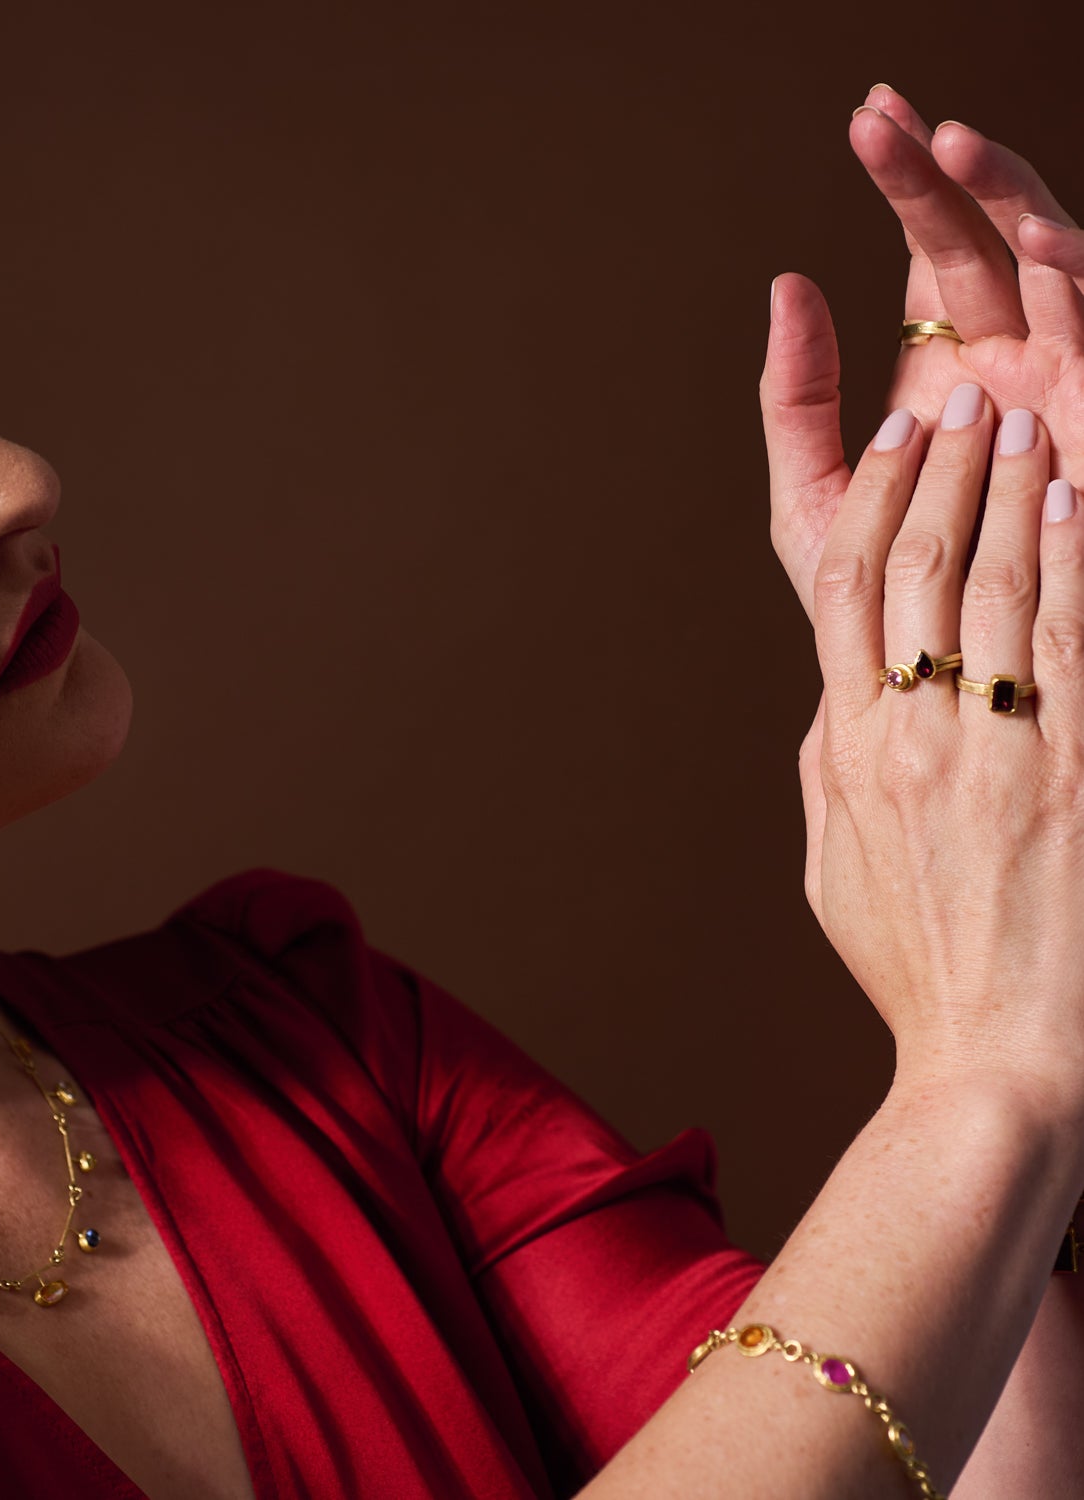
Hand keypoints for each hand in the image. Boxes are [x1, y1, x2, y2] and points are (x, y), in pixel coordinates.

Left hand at [766, 84, 1083, 619]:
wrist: (949, 674)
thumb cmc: (886, 594)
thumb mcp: (817, 494)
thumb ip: (796, 397)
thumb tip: (784, 286)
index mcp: (944, 369)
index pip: (930, 248)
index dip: (905, 182)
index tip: (867, 115)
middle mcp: (1008, 360)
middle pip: (975, 238)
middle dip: (933, 174)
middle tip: (881, 116)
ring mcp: (1058, 378)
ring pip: (1040, 261)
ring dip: (1003, 197)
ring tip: (945, 146)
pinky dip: (1067, 277)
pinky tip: (1028, 235)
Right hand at [803, 384, 1083, 1106]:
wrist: (997, 1056)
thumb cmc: (917, 967)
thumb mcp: (835, 868)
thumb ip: (833, 770)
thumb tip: (840, 694)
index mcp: (848, 751)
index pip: (847, 590)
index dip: (869, 501)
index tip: (890, 442)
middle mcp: (913, 736)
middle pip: (914, 568)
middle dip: (938, 471)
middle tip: (957, 402)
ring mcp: (999, 752)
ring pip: (991, 588)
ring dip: (1006, 493)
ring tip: (1019, 424)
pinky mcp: (1078, 769)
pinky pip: (1067, 641)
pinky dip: (1068, 562)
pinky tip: (1074, 501)